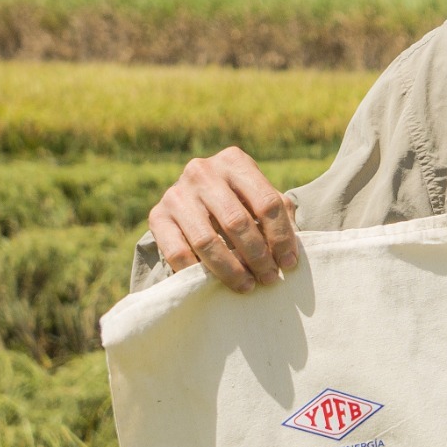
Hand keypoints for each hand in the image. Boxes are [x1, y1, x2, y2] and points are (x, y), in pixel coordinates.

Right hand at [147, 147, 299, 292]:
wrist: (191, 200)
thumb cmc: (237, 201)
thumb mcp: (259, 199)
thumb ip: (279, 217)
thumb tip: (289, 254)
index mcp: (234, 161)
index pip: (267, 202)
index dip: (281, 237)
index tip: (289, 264)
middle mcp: (202, 171)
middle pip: (237, 222)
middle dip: (257, 256)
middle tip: (269, 279)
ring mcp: (176, 193)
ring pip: (206, 241)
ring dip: (230, 269)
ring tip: (246, 286)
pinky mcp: (157, 216)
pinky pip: (177, 252)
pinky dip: (198, 272)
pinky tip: (213, 284)